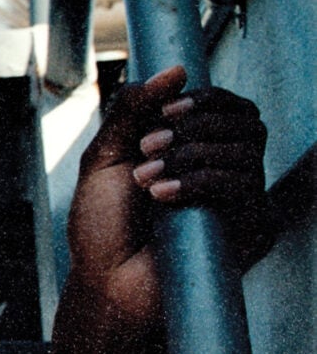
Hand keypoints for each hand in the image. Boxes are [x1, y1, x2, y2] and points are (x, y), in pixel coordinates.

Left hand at [64, 65, 270, 343]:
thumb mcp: (104, 158)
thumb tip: (174, 69)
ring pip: (247, 150)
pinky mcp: (250, 229)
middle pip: (247, 120)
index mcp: (196, 150)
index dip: (202, 99)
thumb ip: (132, 110)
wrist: (105, 284)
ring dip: (190, 156)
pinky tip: (163, 198)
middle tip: (149, 146)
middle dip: (194, 126)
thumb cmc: (103, 228)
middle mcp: (225, 170)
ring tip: (146, 180)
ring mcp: (241, 200)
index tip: (164, 112)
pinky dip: (200, 183)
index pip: (227, 105)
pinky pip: (244, 187)